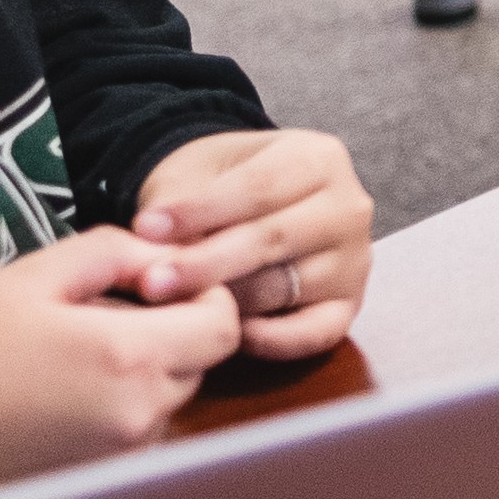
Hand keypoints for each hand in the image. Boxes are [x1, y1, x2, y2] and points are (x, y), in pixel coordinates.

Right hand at [0, 226, 243, 493]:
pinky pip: (131, 434)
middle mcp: (136, 417)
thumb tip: (166, 257)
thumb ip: (114, 253)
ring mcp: (117, 458)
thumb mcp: (32, 275)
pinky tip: (55, 392)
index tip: (159, 283)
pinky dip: (114, 408)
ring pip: (165, 399)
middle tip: (101, 309)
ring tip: (67, 353)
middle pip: (197, 363)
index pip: (223, 327)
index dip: (204, 295)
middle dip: (168, 329)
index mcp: (129, 360)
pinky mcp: (92, 481)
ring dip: (139, 370)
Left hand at [125, 129, 373, 362]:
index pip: (258, 188)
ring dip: (227, 302)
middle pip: (272, 239)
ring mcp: (354, 258)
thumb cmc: (218, 184)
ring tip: (178, 306)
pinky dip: (273, 340)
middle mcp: (349, 207)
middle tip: (152, 282)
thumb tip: (163, 251)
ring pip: (284, 287)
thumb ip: (184, 203)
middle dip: (205, 264)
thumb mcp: (199, 171)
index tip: (145, 228)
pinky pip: (315, 333)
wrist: (242, 202)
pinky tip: (232, 332)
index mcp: (320, 158)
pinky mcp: (349, 304)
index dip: (200, 211)